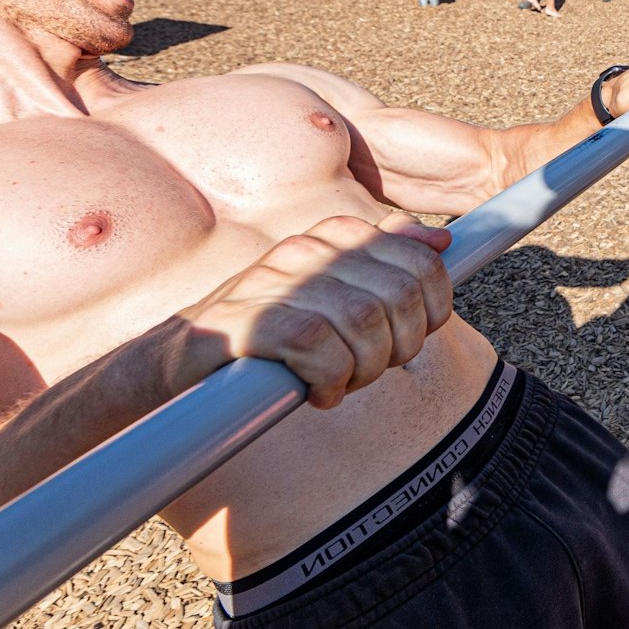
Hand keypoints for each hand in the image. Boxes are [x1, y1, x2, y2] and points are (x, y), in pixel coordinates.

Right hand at [171, 213, 453, 408]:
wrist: (186, 359)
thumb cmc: (274, 332)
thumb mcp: (338, 293)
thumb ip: (387, 261)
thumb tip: (442, 241)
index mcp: (334, 237)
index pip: (420, 260)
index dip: (431, 310)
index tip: (408, 340)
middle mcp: (305, 250)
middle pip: (399, 294)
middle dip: (399, 346)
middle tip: (371, 370)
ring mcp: (272, 281)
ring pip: (362, 320)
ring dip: (364, 368)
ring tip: (341, 382)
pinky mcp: (245, 320)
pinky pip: (316, 346)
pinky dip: (328, 380)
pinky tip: (316, 392)